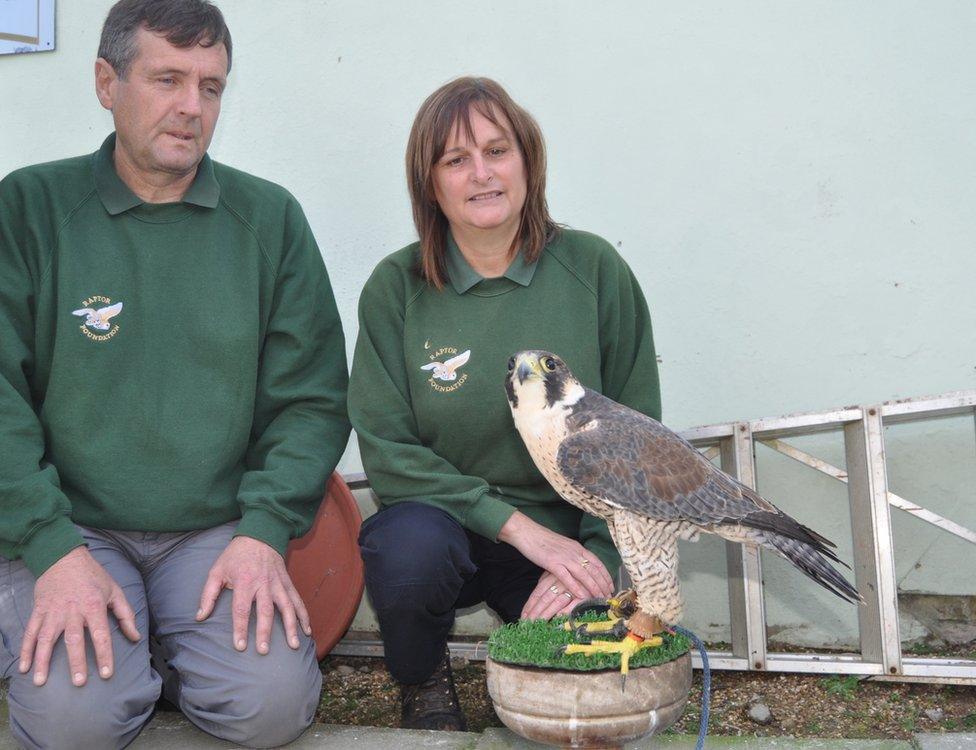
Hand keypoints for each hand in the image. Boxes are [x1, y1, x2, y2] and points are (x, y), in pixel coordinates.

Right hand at [19, 547, 139, 686]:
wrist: (64, 557)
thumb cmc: (93, 575)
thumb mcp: (115, 590)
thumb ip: (126, 614)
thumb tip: (135, 637)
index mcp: (94, 606)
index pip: (101, 635)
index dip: (104, 655)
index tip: (106, 674)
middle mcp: (73, 611)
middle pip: (74, 640)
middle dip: (76, 663)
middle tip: (78, 683)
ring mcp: (53, 612)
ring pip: (47, 639)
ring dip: (43, 661)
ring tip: (40, 682)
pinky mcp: (39, 611)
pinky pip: (31, 632)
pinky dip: (26, 650)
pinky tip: (25, 667)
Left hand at [196, 536, 310, 654]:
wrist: (260, 535)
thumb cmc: (235, 556)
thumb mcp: (216, 570)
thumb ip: (208, 595)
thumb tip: (200, 617)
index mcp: (244, 582)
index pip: (241, 609)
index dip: (240, 628)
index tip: (240, 646)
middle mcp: (263, 584)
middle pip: (265, 611)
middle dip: (265, 632)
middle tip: (264, 651)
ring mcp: (278, 583)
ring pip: (287, 607)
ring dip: (291, 626)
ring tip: (293, 645)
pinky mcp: (288, 582)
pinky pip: (297, 600)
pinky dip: (303, 615)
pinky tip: (307, 630)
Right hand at [497, 512, 613, 618]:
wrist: (528, 533)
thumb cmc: (543, 540)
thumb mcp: (563, 546)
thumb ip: (572, 555)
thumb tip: (580, 566)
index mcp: (577, 547)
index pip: (597, 562)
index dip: (606, 575)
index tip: (611, 586)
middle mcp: (574, 552)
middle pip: (593, 570)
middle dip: (603, 584)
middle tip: (608, 596)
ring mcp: (564, 557)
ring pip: (584, 574)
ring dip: (593, 587)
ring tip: (599, 598)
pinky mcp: (552, 563)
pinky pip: (567, 577)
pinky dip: (576, 587)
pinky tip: (582, 595)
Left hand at [521, 571, 586, 620]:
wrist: (593, 573)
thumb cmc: (572, 577)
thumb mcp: (556, 576)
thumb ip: (546, 585)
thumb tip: (535, 601)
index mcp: (552, 576)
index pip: (538, 593)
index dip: (530, 605)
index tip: (523, 618)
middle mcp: (560, 581)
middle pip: (544, 599)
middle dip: (535, 612)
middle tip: (527, 624)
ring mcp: (572, 587)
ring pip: (555, 602)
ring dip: (546, 614)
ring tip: (538, 624)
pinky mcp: (584, 593)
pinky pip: (572, 604)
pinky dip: (565, 612)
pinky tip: (558, 619)